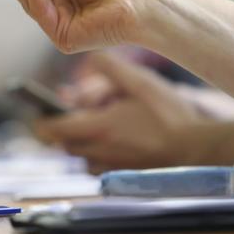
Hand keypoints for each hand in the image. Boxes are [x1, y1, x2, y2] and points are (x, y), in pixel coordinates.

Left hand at [33, 54, 203, 172]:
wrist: (195, 147)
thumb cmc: (169, 114)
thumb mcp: (140, 82)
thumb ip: (111, 68)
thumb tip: (89, 58)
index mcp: (98, 128)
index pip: (52, 130)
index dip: (41, 122)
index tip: (39, 113)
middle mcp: (97, 151)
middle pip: (64, 142)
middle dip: (66, 125)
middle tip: (79, 108)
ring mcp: (108, 166)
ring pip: (80, 153)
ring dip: (82, 138)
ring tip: (102, 121)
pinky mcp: (119, 174)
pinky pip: (95, 164)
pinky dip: (96, 151)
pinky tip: (115, 137)